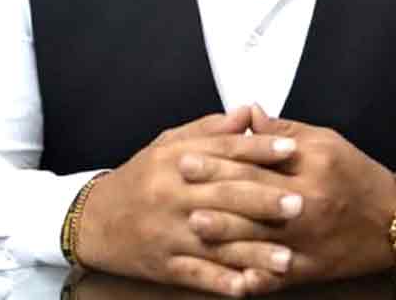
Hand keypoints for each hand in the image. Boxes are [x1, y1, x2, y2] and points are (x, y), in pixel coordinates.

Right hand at [75, 107, 303, 296]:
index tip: (290, 149)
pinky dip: (223, 282)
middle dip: (265, 200)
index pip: (224, 151)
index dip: (259, 149)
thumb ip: (211, 130)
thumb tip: (249, 113)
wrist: (95, 219)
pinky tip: (248, 287)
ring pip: (216, 242)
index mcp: (177, 159)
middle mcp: (173, 194)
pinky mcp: (164, 264)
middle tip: (301, 203)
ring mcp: (169, 233)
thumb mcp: (169, 143)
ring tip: (287, 257)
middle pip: (224, 195)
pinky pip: (197, 276)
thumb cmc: (141, 177)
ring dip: (254, 252)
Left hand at [185, 105, 395, 291]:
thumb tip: (248, 115)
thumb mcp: (325, 141)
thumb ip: (283, 129)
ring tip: (192, 227)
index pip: (256, 163)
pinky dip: (252, 278)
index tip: (189, 156)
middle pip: (251, 199)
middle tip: (178, 185)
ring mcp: (306, 241)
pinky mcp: (309, 268)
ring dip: (223, 235)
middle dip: (211, 192)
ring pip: (257, 240)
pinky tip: (229, 278)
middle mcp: (306, 205)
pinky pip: (275, 276)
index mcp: (309, 169)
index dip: (219, 160)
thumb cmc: (357, 174)